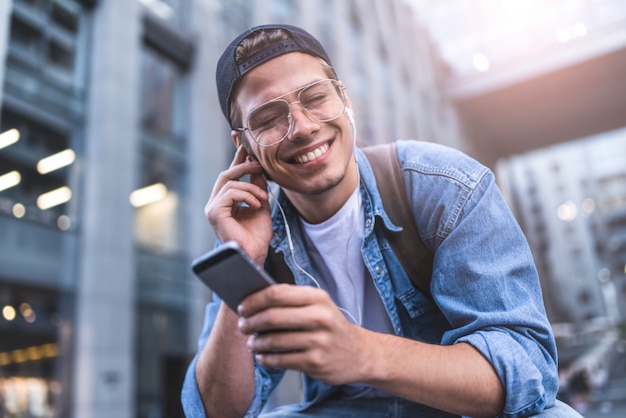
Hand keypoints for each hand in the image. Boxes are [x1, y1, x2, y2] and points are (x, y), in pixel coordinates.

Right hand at [205, 146, 272, 263]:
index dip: (236, 156)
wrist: (255, 254)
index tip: (242, 140)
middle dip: (243, 164)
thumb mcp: (260, 203)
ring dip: (251, 188)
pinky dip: (246, 195)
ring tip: (263, 198)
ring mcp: (212, 207)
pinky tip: (256, 205)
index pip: (230, 174)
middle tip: (260, 165)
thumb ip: (257, 185)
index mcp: (226, 200)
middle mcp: (216, 202)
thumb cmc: (257, 235)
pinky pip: (230, 193)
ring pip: (229, 182)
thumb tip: (258, 165)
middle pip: (226, 174)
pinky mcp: (214, 212)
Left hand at [237, 284, 369, 384]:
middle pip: (272, 317)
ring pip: (275, 341)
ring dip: (256, 343)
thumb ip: (292, 300)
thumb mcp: (319, 305)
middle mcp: (320, 317)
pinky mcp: (316, 362)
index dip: (254, 300)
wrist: (360, 353)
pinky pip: (282, 360)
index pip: (277, 293)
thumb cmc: (331, 326)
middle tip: (243, 326)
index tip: (242, 306)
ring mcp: (319, 341)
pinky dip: (266, 359)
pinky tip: (262, 356)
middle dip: (251, 322)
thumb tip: (255, 299)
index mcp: (317, 298)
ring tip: (251, 343)